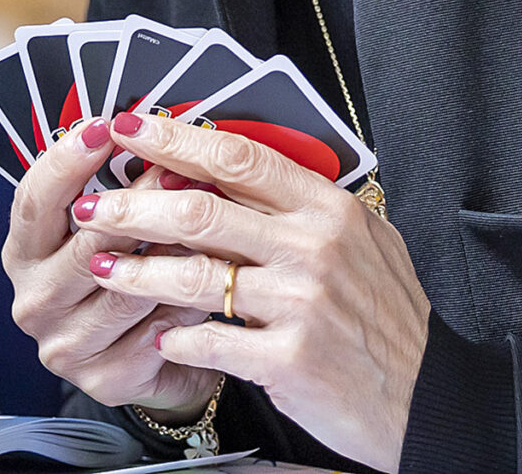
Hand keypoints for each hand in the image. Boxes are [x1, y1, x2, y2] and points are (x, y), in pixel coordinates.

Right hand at [5, 115, 219, 419]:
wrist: (157, 357)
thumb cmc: (134, 274)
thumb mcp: (115, 226)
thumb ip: (117, 184)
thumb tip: (146, 127)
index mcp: (25, 252)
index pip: (34, 199)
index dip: (67, 160)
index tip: (105, 125)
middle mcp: (33, 300)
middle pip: (87, 242)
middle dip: (142, 203)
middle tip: (186, 170)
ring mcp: (63, 345)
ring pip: (128, 287)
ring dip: (174, 255)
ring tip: (212, 224)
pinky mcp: (102, 379)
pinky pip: (156, 330)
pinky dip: (187, 305)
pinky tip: (211, 286)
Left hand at [80, 112, 429, 472]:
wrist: (427, 396)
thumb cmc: (390, 318)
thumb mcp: (365, 242)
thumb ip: (307, 206)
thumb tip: (243, 166)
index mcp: (329, 208)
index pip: (242, 156)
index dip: (178, 137)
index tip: (131, 126)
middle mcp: (314, 247)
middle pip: (202, 208)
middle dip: (134, 203)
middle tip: (93, 205)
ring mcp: (300, 304)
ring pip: (193, 274)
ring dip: (137, 270)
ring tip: (102, 267)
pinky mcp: (287, 359)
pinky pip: (208, 340)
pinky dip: (173, 336)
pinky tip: (157, 334)